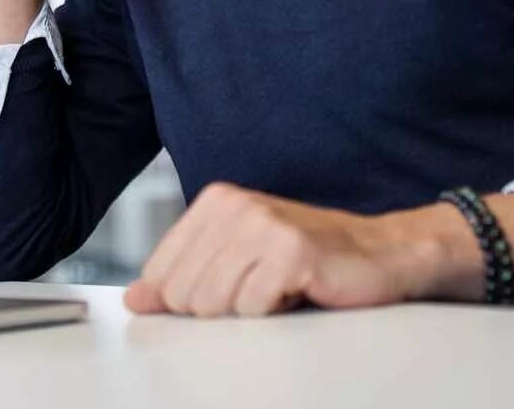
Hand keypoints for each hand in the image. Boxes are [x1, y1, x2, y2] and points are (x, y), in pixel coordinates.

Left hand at [123, 183, 480, 317]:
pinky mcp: (290, 251)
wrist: (377, 254)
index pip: (160, 274)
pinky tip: (297, 290)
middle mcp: (234, 205)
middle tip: (258, 289)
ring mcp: (262, 225)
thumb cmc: (306, 259)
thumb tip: (136, 299)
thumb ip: (182, 277)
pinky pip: (252, 308)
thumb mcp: (236, 262)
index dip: (188, 298)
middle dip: (220, 307)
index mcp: (215, 202)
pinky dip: (275, 312)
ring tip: (277, 288)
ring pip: (212, 304)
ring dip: (248, 310)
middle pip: (183, 294)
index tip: (227, 288)